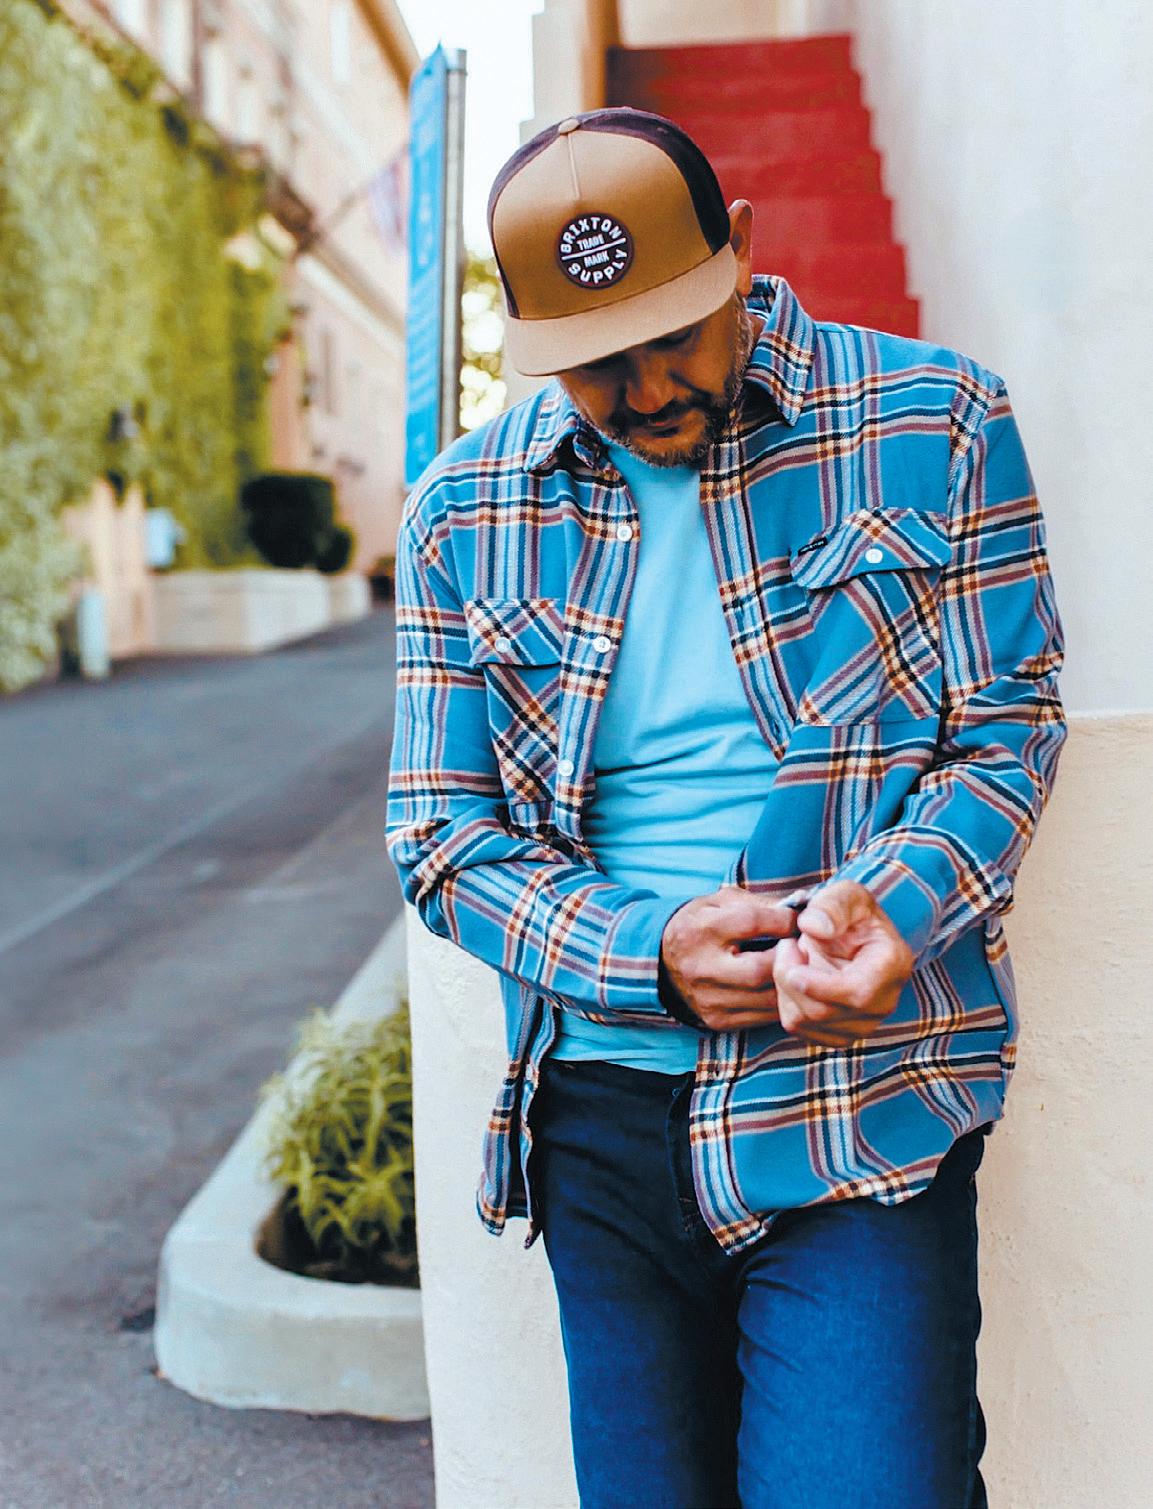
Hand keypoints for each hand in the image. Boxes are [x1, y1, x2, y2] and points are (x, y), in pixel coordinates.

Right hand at [659, 887, 800, 1029]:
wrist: (662, 961)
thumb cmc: (701, 924)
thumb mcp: (721, 902)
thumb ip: (759, 903)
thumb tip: (802, 907)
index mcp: (702, 929)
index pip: (750, 923)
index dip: (783, 920)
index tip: (799, 920)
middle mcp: (702, 967)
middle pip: (760, 969)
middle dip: (790, 959)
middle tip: (805, 950)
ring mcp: (709, 998)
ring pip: (766, 998)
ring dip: (790, 984)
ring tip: (800, 970)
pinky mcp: (717, 1019)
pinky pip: (762, 1017)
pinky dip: (780, 1003)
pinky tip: (784, 989)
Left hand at [773, 880, 913, 1046]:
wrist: (854, 938)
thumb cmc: (851, 914)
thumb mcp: (846, 895)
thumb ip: (832, 905)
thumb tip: (813, 927)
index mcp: (892, 966)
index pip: (856, 993)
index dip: (819, 986)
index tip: (793, 968)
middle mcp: (883, 1003)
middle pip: (822, 1011)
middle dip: (790, 978)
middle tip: (786, 946)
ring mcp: (864, 1025)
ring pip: (805, 1023)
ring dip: (785, 988)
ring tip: (795, 959)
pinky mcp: (841, 1035)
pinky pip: (800, 1030)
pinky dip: (787, 1003)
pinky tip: (797, 980)